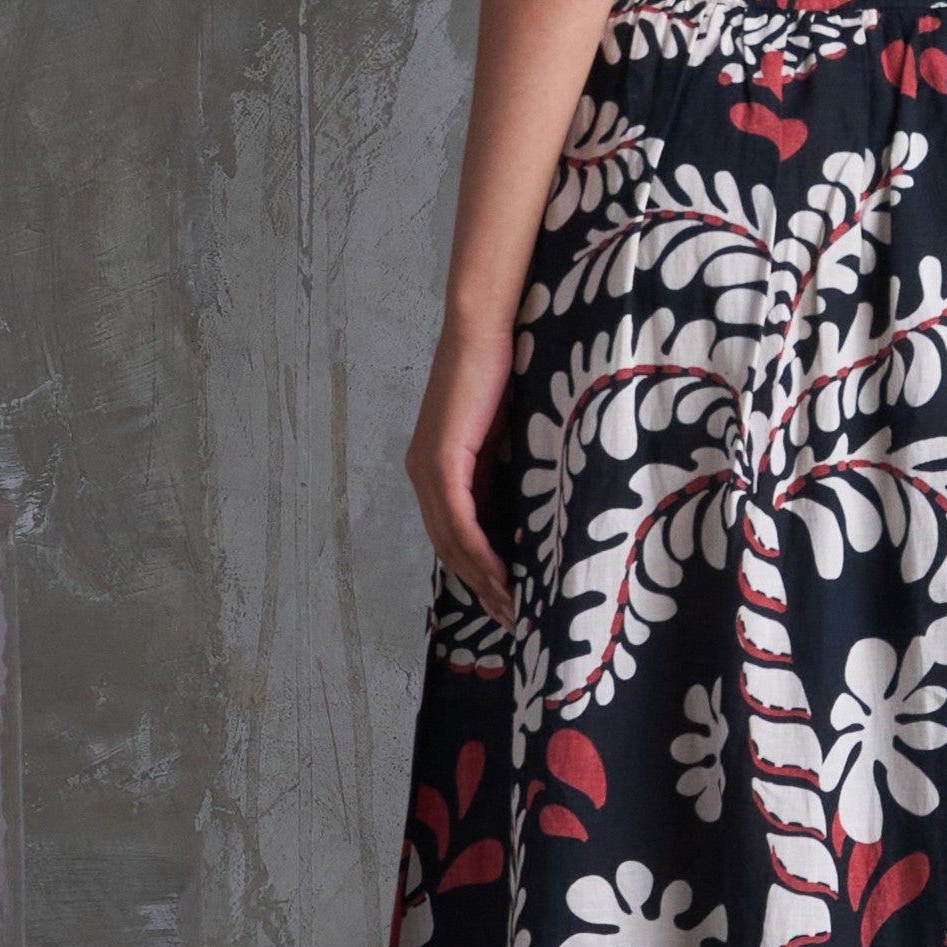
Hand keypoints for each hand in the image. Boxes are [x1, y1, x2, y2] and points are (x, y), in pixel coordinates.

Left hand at [407, 315, 517, 623]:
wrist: (484, 328)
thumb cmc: (501, 372)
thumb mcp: (503, 435)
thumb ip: (503, 470)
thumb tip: (525, 511)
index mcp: (434, 467)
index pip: (451, 534)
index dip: (476, 571)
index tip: (505, 599)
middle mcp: (421, 472)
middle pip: (447, 548)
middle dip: (479, 587)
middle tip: (511, 618)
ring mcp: (427, 468)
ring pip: (451, 542)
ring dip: (482, 579)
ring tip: (511, 607)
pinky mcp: (442, 460)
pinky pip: (459, 521)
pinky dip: (479, 553)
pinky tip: (502, 576)